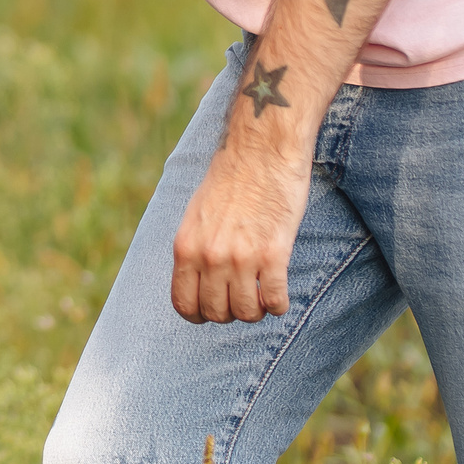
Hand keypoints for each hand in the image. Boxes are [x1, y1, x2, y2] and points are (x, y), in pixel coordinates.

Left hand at [170, 141, 311, 323]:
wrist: (262, 149)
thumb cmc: (232, 178)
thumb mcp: (196, 214)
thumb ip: (195, 249)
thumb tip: (198, 284)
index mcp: (186, 246)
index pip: (183, 304)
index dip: (199, 314)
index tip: (215, 308)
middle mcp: (209, 256)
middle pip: (216, 313)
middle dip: (230, 312)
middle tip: (243, 296)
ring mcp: (241, 257)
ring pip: (246, 313)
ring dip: (256, 310)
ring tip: (262, 294)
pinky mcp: (274, 254)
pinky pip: (274, 302)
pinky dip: (279, 304)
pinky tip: (279, 291)